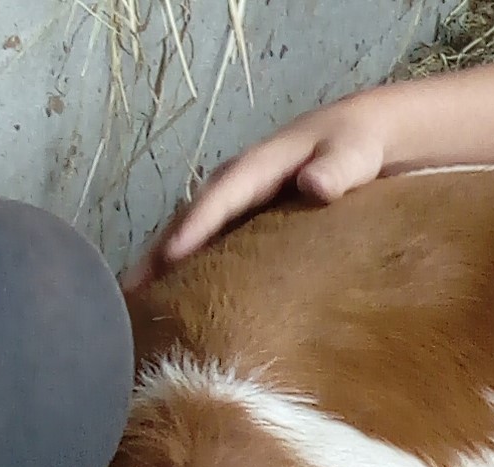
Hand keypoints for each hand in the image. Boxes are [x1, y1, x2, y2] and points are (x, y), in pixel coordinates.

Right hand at [131, 92, 401, 285]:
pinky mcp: (248, 221)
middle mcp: (239, 183)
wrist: (365, 135)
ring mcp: (240, 203)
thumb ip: (337, 169)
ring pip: (194, 233)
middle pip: (190, 218)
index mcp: (259, 166)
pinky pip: (212, 244)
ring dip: (165, 265)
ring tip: (139, 304)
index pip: (220, 199)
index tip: (169, 259)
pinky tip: (178, 299)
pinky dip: (191, 267)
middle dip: (158, 253)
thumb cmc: (357, 145)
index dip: (195, 228)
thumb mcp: (354, 152)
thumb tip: (314, 186)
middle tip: (128, 293)